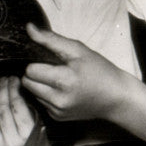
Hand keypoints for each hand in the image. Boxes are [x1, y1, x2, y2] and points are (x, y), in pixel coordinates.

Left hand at [21, 25, 135, 121]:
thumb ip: (51, 39)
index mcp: (63, 81)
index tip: (49, 61)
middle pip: (27, 83)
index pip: (30, 71)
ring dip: (40, 85)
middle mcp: (58, 100)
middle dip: (35, 74)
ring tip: (59, 80)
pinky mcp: (58, 118)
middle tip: (53, 69)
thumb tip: (29, 28)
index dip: (37, 63)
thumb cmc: (100, 71)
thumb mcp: (78, 50)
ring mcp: (57, 111)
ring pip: (32, 93)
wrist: (117, 98)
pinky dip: (47, 95)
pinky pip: (41, 103)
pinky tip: (62, 91)